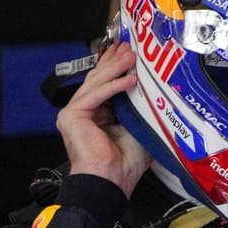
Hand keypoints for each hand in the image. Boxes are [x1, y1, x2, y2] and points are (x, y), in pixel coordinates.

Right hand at [56, 42, 150, 197]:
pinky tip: (129, 78)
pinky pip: (96, 94)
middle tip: (129, 46)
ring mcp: (75, 113)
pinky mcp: (71, 116)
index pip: (106, 84)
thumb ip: (141, 108)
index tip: (129, 53)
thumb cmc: (124, 164)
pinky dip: (114, 85)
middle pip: (99, 79)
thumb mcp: (139, 127)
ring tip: (131, 56)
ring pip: (97, 83)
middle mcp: (84, 112)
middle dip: (115, 61)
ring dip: (116, 68)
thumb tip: (156, 89)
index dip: (117, 67)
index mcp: (98, 116)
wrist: (110, 181)